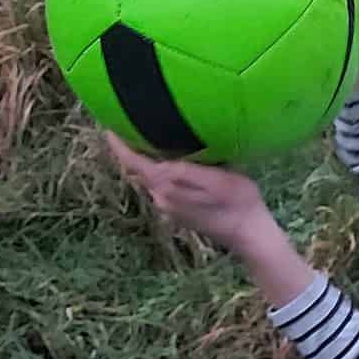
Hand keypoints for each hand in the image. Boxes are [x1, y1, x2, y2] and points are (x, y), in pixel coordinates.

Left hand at [106, 133, 270, 253]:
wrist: (249, 233)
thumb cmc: (239, 202)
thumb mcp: (218, 180)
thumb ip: (186, 172)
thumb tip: (158, 163)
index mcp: (167, 188)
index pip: (133, 164)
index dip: (119, 145)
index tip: (109, 127)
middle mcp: (161, 199)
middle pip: (138, 170)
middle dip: (132, 149)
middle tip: (131, 125)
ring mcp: (168, 207)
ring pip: (150, 178)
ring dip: (147, 160)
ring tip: (151, 138)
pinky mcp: (178, 211)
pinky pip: (161, 185)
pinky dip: (160, 170)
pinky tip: (172, 160)